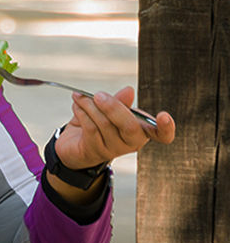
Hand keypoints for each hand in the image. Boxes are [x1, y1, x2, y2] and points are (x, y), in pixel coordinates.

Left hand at [56, 86, 175, 169]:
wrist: (74, 144)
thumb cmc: (98, 123)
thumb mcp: (109, 109)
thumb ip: (119, 101)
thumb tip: (129, 91)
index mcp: (141, 129)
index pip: (162, 135)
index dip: (166, 128)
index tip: (163, 116)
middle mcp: (132, 142)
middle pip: (130, 126)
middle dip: (113, 107)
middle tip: (98, 95)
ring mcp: (114, 149)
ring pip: (105, 124)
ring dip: (89, 106)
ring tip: (80, 96)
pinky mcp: (96, 151)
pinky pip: (90, 128)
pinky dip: (82, 113)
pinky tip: (76, 105)